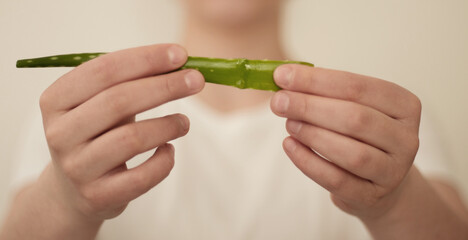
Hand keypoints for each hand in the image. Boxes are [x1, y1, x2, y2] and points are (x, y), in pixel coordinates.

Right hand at [38, 44, 204, 220]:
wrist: (72, 191)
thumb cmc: (96, 136)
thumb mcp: (100, 105)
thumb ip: (130, 83)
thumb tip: (180, 64)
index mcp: (55, 100)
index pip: (103, 70)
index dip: (145, 59)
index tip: (180, 54)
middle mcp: (59, 133)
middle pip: (118, 101)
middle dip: (165, 86)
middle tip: (197, 80)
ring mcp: (77, 168)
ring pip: (131, 139)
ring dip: (168, 125)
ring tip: (184, 122)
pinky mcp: (97, 196)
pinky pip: (141, 177)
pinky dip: (164, 161)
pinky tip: (169, 150)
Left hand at [270, 64, 420, 219]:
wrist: (379, 182)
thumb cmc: (360, 136)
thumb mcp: (351, 108)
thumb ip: (323, 93)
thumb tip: (283, 78)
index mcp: (404, 106)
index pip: (358, 87)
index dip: (317, 80)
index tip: (282, 75)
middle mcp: (406, 138)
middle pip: (356, 118)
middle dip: (310, 107)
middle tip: (278, 102)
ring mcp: (393, 171)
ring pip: (352, 153)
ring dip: (313, 135)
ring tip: (288, 123)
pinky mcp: (373, 197)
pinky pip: (338, 181)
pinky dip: (309, 162)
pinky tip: (289, 146)